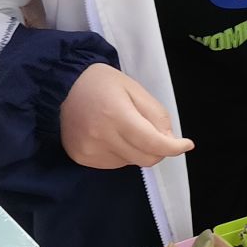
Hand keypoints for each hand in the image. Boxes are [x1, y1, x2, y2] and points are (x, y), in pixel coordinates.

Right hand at [59, 64, 193, 168]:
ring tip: (124, 128)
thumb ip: (156, 114)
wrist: (60, 85)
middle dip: (158, 149)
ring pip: (131, 162)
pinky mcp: (81, 158)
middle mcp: (101, 137)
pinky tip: (110, 135)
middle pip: (145, 158)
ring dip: (137, 150)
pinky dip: (121, 153)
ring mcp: (89, 151)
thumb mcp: (135, 89)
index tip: (186, 145)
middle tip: (154, 132)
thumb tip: (169, 140)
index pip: (153, 143)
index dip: (174, 147)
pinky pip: (114, 163)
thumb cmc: (101, 83)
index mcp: (116, 115)